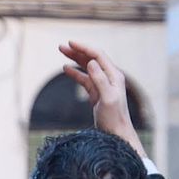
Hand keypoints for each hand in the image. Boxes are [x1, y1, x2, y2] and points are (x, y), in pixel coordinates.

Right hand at [58, 41, 146, 159]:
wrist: (117, 134)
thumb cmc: (114, 118)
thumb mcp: (107, 98)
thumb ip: (100, 79)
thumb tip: (90, 62)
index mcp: (114, 75)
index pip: (98, 56)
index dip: (84, 48)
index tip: (70, 43)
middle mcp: (110, 77)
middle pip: (92, 59)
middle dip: (77, 51)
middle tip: (61, 47)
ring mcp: (103, 85)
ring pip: (87, 68)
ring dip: (75, 60)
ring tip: (62, 53)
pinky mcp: (97, 93)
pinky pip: (84, 79)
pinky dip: (75, 73)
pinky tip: (66, 69)